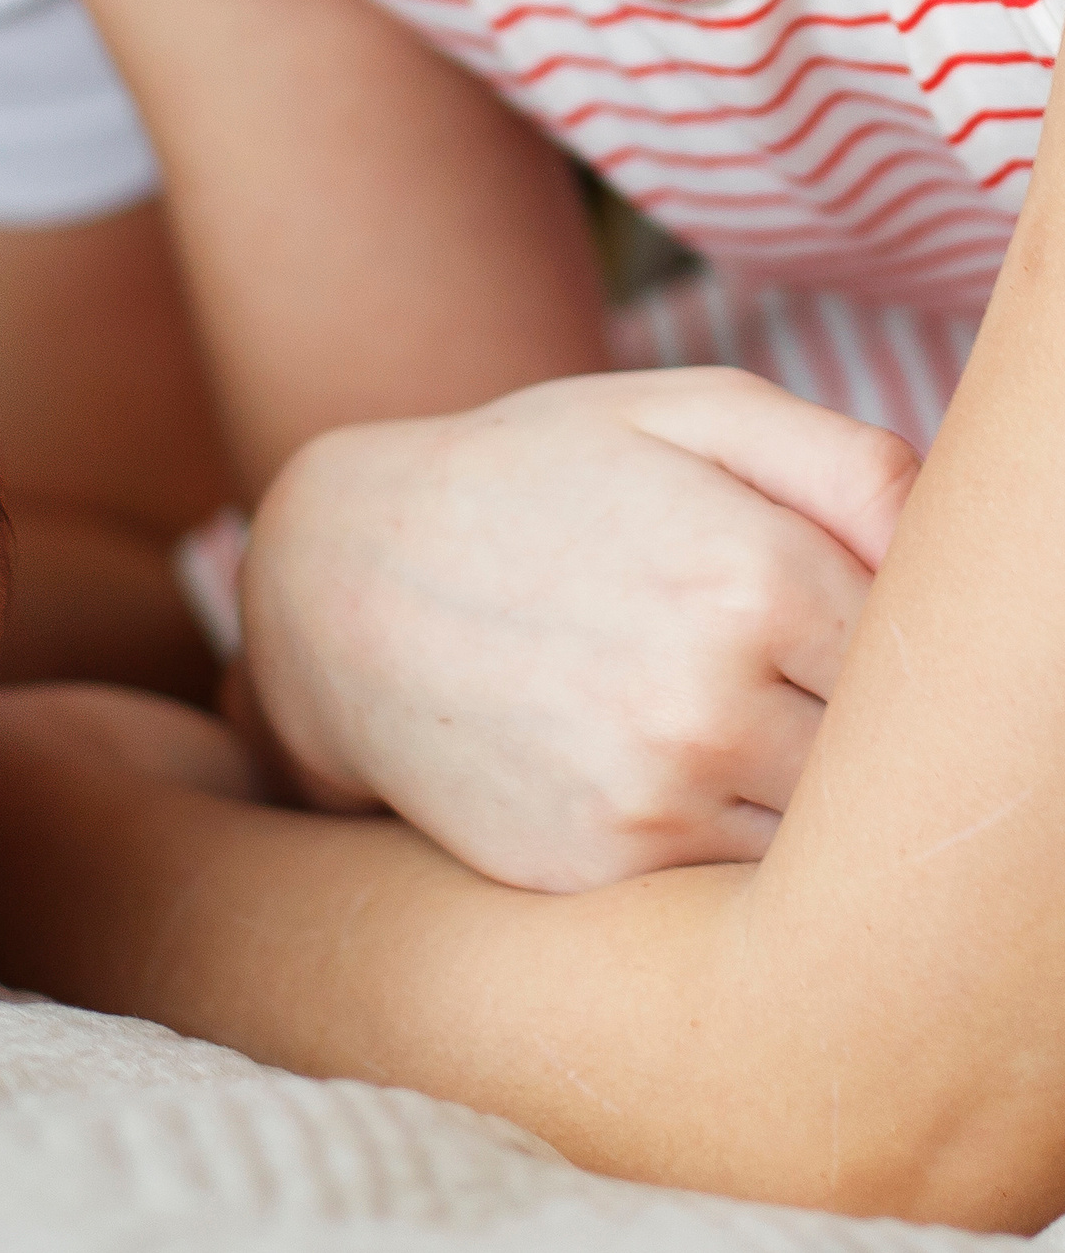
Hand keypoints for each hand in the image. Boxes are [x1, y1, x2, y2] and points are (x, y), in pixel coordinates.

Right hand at [239, 367, 918, 891]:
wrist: (339, 586)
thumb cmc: (531, 479)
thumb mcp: (676, 413)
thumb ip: (845, 460)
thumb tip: (954, 551)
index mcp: (754, 571)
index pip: (928, 652)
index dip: (902, 637)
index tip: (848, 617)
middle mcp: (712, 698)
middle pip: (883, 753)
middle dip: (851, 713)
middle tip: (782, 664)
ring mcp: (656, 798)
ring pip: (821, 830)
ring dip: (796, 783)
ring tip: (717, 706)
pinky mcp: (603, 874)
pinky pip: (733, 879)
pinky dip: (720, 829)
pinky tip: (661, 758)